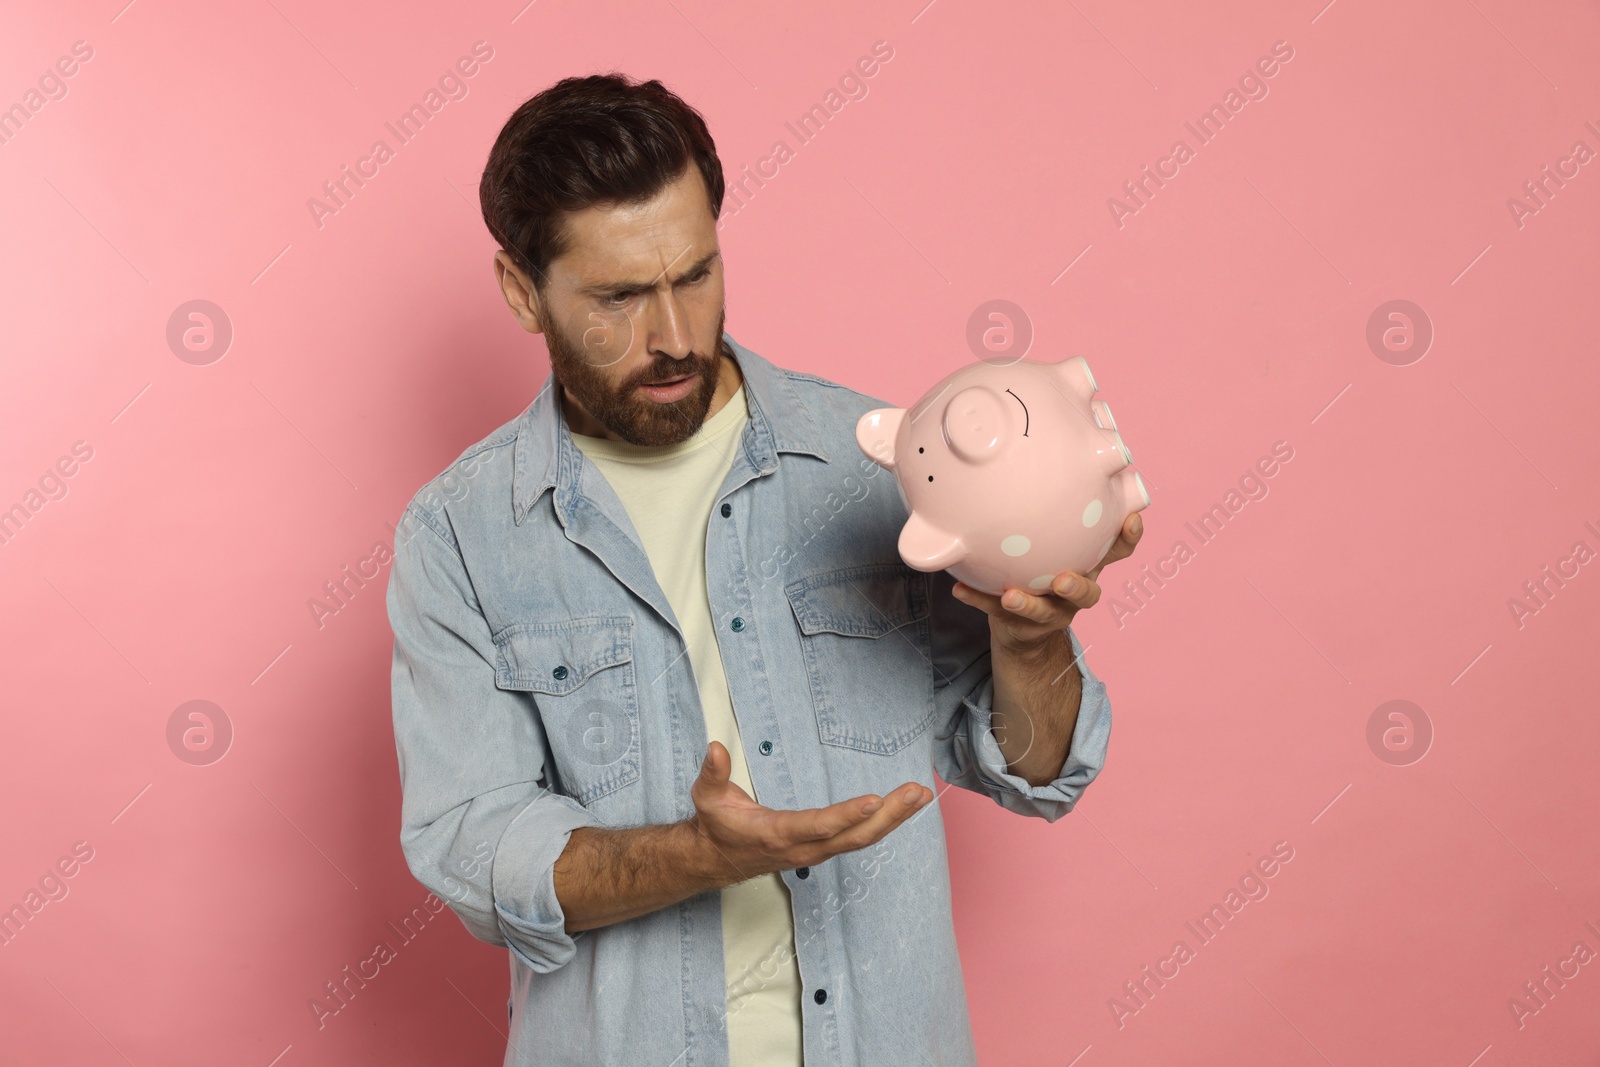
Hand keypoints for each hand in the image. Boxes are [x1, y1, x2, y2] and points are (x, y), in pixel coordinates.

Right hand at [686, 741, 929, 881]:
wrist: (716, 859)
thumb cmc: (716, 825)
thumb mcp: (707, 797)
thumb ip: (712, 773)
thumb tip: (715, 748)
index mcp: (778, 834)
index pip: (818, 826)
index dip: (847, 815)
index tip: (874, 801)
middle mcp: (803, 847)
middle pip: (854, 836)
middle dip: (888, 815)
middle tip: (915, 792)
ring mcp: (816, 852)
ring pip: (862, 840)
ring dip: (895, 819)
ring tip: (921, 796)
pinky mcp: (823, 849)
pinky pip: (859, 839)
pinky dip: (885, 824)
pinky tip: (904, 808)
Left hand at [951, 511, 1143, 652]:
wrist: (1023, 626)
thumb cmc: (1040, 567)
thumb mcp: (1051, 539)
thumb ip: (1047, 508)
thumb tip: (1021, 453)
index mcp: (1087, 565)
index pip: (1117, 551)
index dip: (1128, 537)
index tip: (1131, 518)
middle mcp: (1075, 591)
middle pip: (1089, 594)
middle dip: (1078, 587)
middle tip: (1062, 579)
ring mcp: (1050, 613)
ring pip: (1047, 613)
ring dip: (1029, 605)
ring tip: (1011, 596)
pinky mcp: (1022, 626)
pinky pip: (996, 613)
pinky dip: (979, 600)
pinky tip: (960, 590)